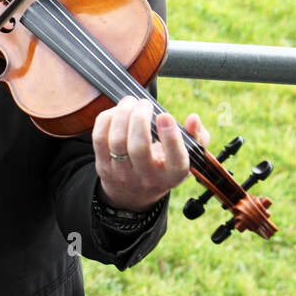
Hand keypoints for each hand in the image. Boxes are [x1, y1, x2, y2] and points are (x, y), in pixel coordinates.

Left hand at [92, 97, 209, 210]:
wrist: (134, 192)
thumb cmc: (165, 165)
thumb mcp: (187, 157)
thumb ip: (196, 136)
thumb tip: (194, 118)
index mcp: (173, 175)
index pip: (176, 159)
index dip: (171, 137)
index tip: (165, 115)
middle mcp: (147, 177)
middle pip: (139, 147)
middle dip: (140, 119)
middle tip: (145, 103)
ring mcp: (123, 173)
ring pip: (117, 142)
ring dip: (122, 115)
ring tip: (131, 102)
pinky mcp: (103, 166)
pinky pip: (99, 139)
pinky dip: (106, 119)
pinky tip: (116, 112)